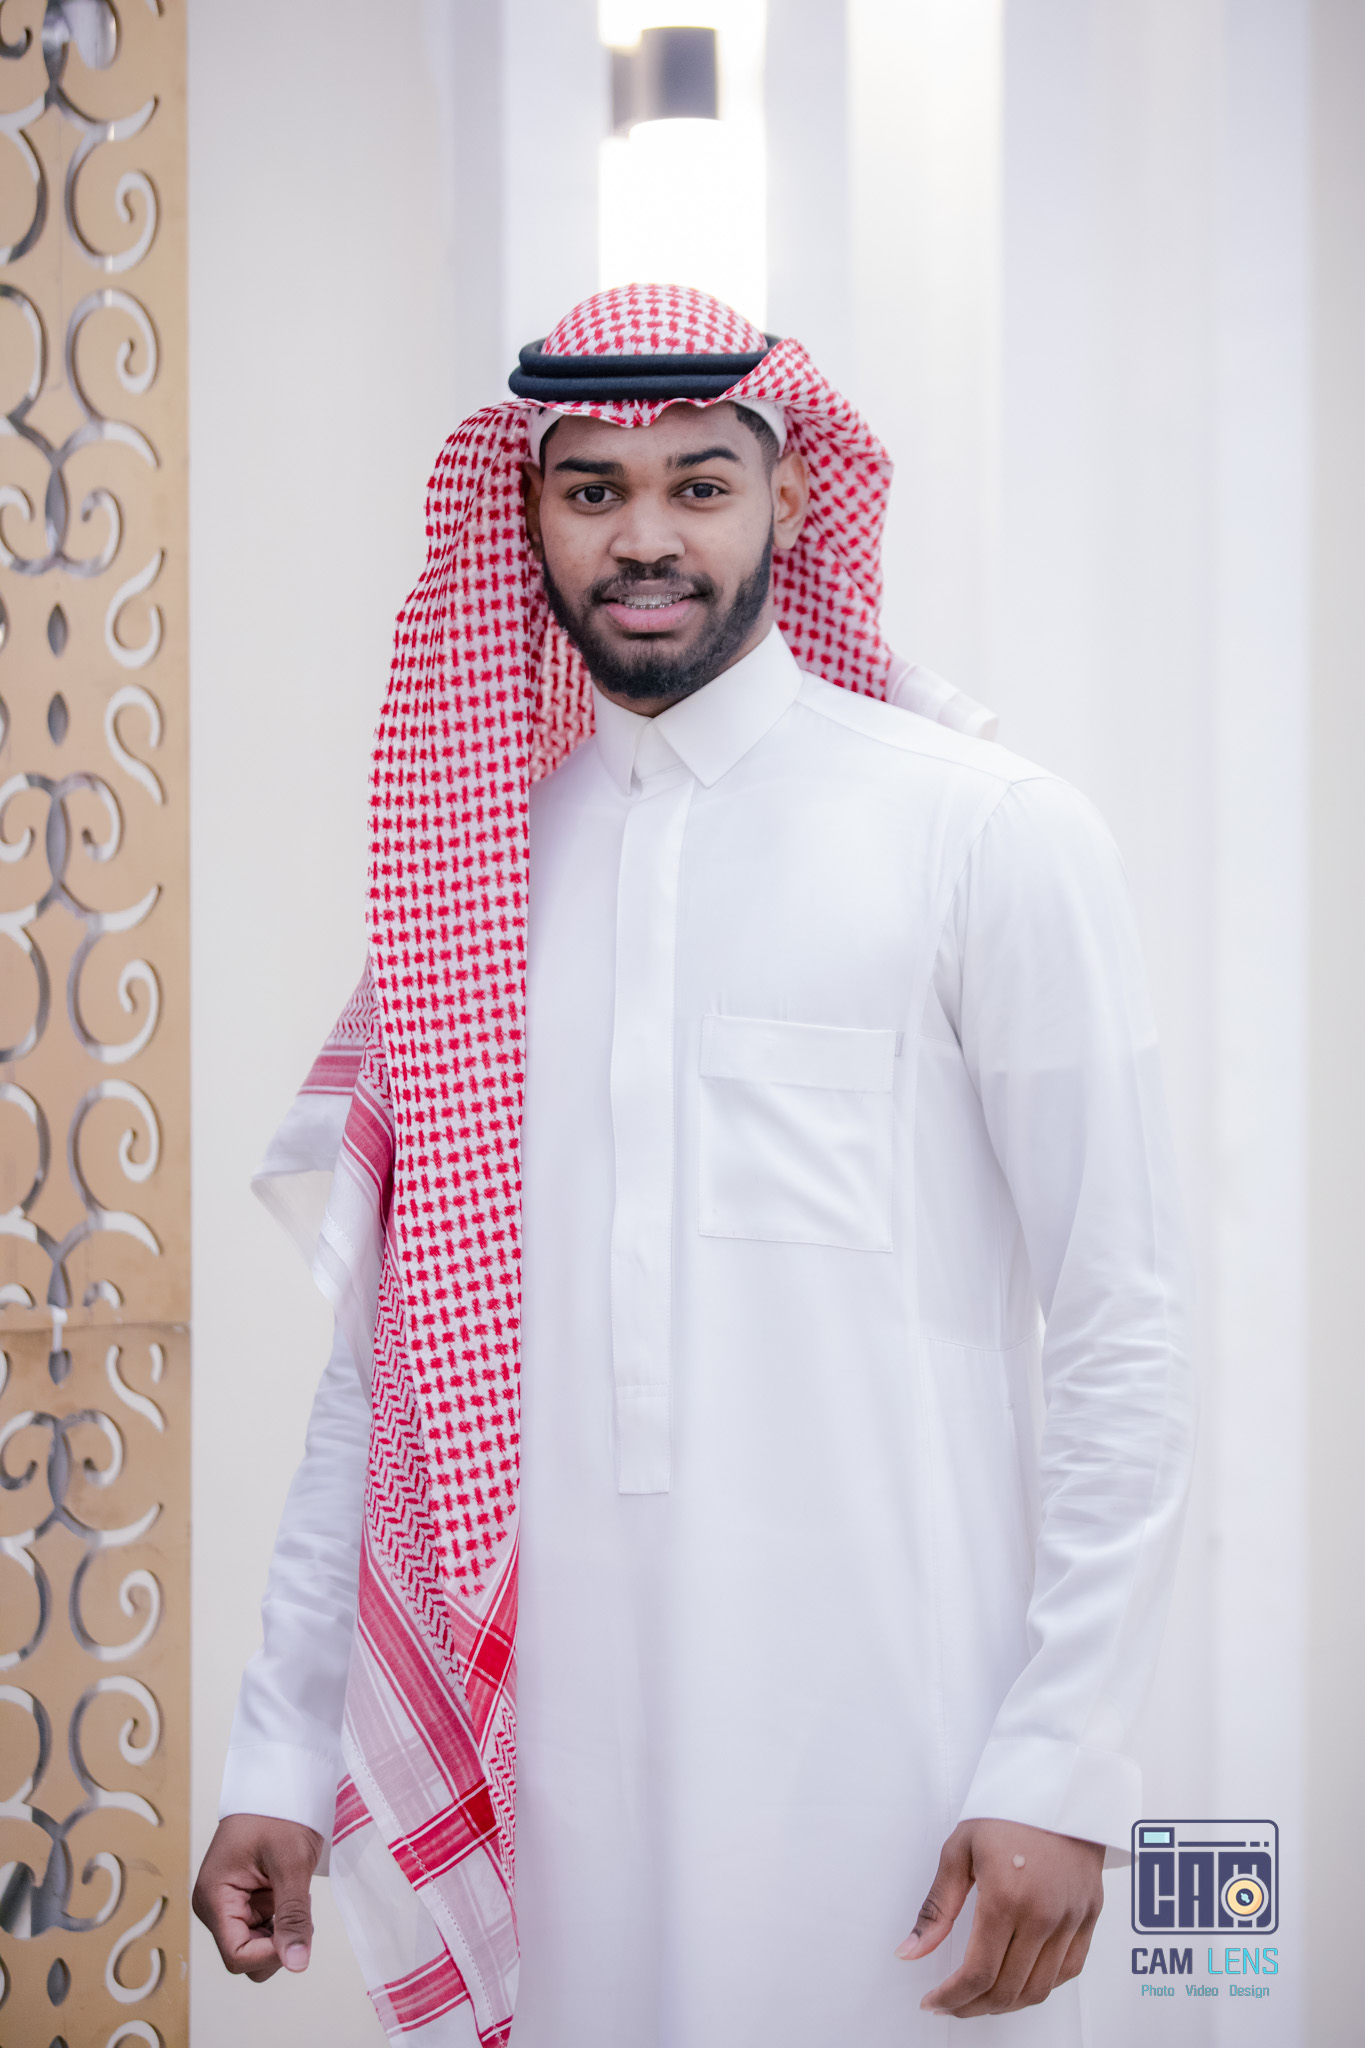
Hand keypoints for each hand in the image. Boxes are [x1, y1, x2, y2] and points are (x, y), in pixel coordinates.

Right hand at [192, 1813, 323, 1981]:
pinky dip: (283, 1919)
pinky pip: (264, 1929)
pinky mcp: (245, 1902)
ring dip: (283, 1929)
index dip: (269, 1955)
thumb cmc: (279, 1813)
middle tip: (299, 1904)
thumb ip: (292, 1916)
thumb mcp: (291, 1863)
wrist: (281, 1785)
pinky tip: (291, 1892)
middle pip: (245, 1956)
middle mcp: (215, 1907)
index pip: (236, 1955)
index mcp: (214, 1897)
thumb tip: (296, 1964)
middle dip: (277, 1942)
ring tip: (295, 1892)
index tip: (298, 1933)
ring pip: (257, 1946)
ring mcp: (230, 1905)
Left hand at [896, 1818, 1103, 2015]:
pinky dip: (1041, 1986)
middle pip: (1008, 1989)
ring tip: (980, 1997)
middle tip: (952, 2003)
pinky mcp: (1090, 1914)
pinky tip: (1018, 1979)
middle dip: (973, 2006)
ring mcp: (1072, 1917)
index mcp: (1007, 1897)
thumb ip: (936, 1908)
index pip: (978, 1973)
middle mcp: (1044, 1914)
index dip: (952, 1998)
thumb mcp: (959, 1850)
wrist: (1057, 1781)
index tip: (934, 2001)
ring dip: (1006, 2003)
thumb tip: (909, 1952)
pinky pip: (1069, 1970)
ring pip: (1039, 1988)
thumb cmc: (1006, 1809)